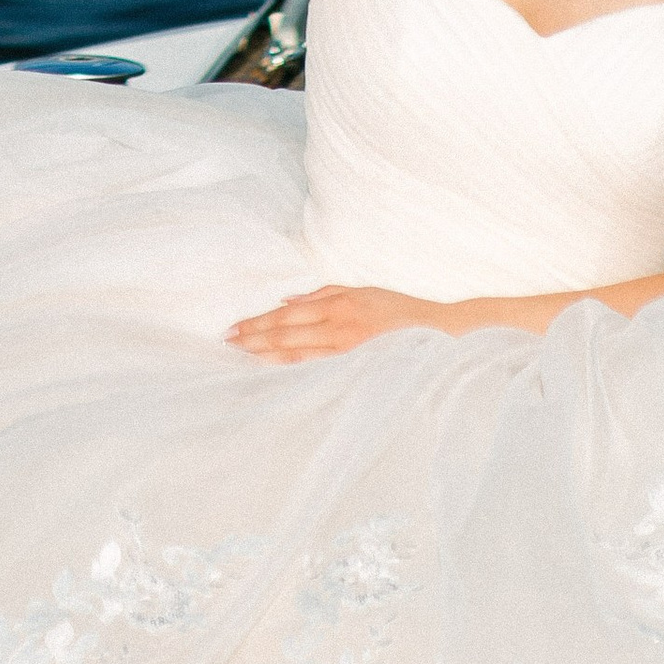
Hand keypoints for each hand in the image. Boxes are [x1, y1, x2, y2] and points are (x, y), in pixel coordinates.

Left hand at [226, 283, 450, 361]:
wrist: (436, 331)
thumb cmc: (395, 309)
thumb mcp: (358, 290)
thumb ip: (321, 295)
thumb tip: (285, 302)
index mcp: (337, 305)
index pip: (287, 316)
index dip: (258, 323)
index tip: (233, 329)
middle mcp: (339, 327)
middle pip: (286, 335)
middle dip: (254, 339)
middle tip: (227, 343)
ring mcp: (347, 350)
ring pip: (297, 355)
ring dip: (266, 356)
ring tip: (242, 357)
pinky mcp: (356, 367)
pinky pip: (317, 370)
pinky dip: (292, 370)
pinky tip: (275, 372)